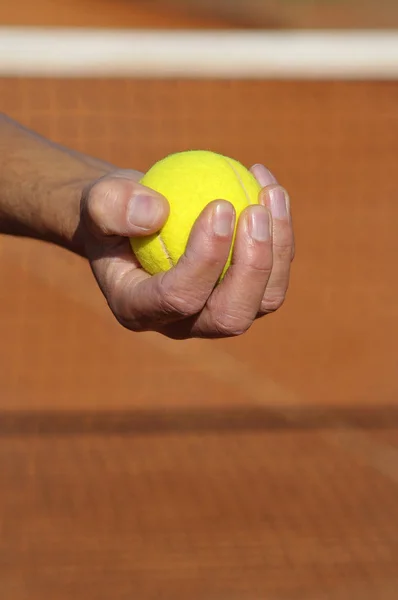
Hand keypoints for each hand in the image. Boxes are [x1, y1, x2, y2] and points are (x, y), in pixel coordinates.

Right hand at [80, 164, 293, 338]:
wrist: (133, 221)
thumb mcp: (98, 200)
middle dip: (252, 268)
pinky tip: (268, 187)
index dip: (205, 259)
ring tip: (269, 192)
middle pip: (230, 317)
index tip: (219, 205)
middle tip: (255, 211)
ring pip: (264, 300)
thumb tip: (157, 213)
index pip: (179, 298)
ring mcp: (216, 313)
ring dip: (278, 247)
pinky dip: (281, 233)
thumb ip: (113, 206)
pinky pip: (274, 274)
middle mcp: (182, 324)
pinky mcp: (242, 295)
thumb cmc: (113, 212)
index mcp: (139, 310)